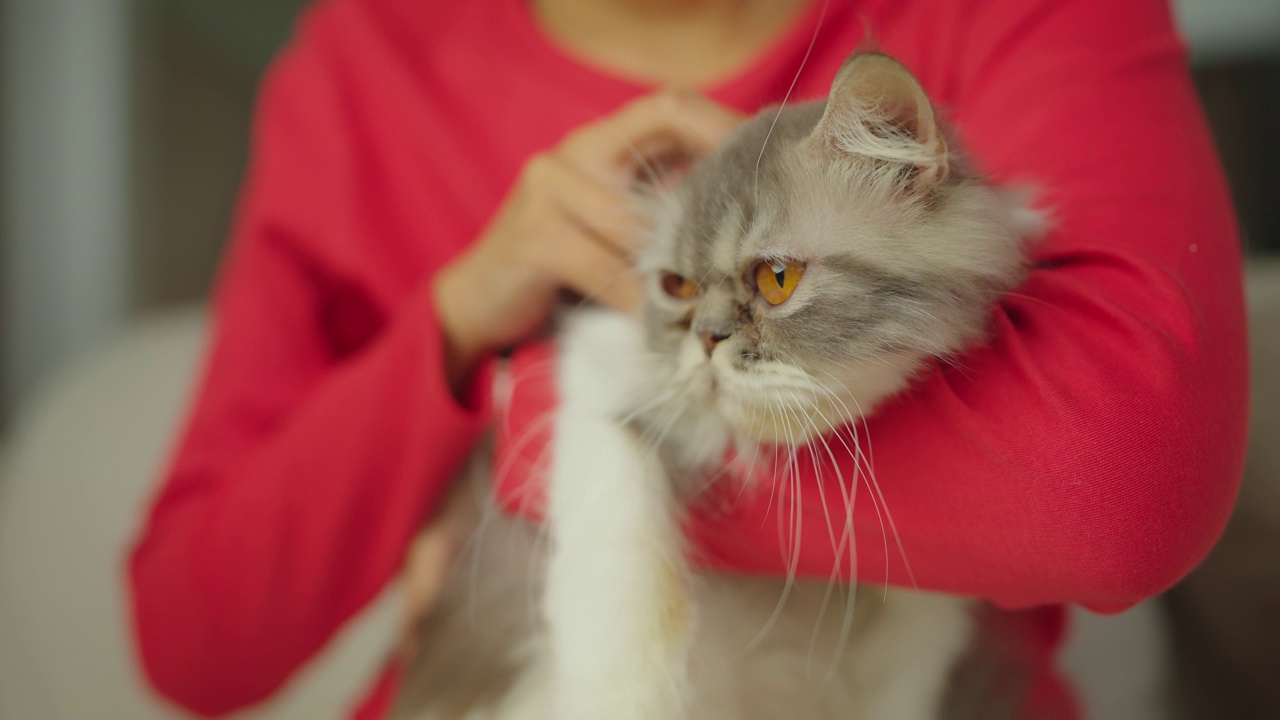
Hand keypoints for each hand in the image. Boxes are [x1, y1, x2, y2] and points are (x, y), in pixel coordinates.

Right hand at [433, 89, 744, 391]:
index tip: (767, 164)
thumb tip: (747, 220)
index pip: (671, 105)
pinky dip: (638, 301)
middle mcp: (573, 152)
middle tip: (754, 230)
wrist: (478, 302)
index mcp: (599, 143)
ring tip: (712, 295)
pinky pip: (607, 269)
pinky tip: (658, 323)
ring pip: (639, 221)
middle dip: (714, 181)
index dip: (723, 125)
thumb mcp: (613, 227)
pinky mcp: (533, 237)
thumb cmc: (561, 268)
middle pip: (661, 130)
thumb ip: (659, 208)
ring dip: (677, 264)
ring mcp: (548, 189)